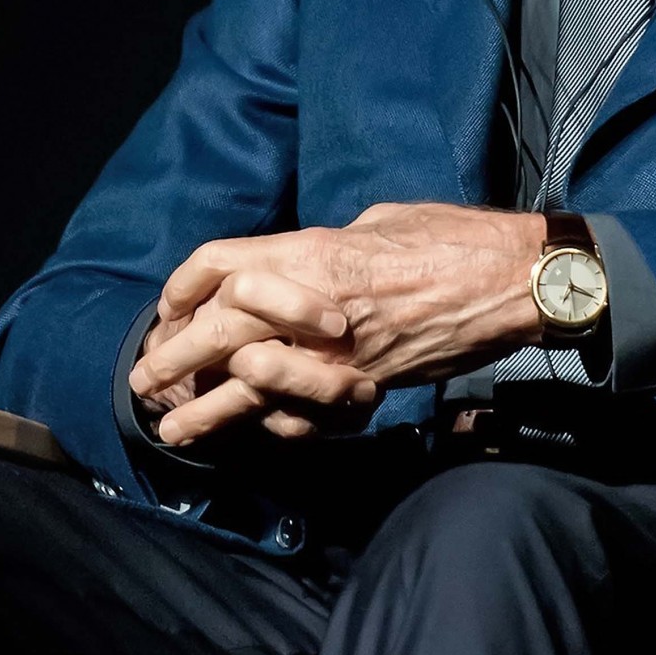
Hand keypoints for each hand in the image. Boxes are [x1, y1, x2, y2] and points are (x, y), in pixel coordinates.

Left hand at [138, 203, 544, 442]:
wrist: (510, 279)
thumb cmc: (449, 237)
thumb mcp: (376, 222)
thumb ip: (328, 247)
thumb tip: (301, 261)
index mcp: (314, 249)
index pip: (220, 265)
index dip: (184, 289)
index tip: (168, 311)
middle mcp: (316, 301)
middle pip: (219, 328)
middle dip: (175, 356)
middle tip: (145, 379)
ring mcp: (340, 351)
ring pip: (251, 384)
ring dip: (207, 410)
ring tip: (172, 428)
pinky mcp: (368, 384)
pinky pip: (305, 413)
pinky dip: (272, 424)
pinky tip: (249, 432)